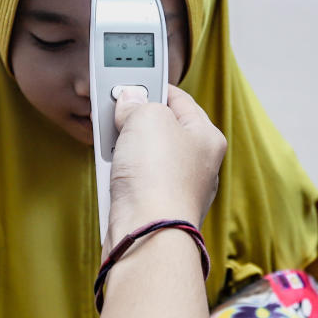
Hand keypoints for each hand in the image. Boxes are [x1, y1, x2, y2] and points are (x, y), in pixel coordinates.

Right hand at [105, 85, 226, 250]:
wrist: (147, 234)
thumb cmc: (158, 176)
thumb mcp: (146, 116)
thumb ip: (138, 101)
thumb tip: (130, 101)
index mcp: (207, 137)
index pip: (180, 99)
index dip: (152, 87)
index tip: (130, 83)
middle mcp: (198, 165)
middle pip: (161, 129)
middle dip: (134, 120)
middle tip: (115, 111)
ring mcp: (177, 190)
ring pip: (145, 157)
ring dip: (124, 148)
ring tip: (110, 143)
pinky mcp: (156, 210)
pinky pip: (134, 182)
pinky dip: (120, 175)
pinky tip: (111, 173)